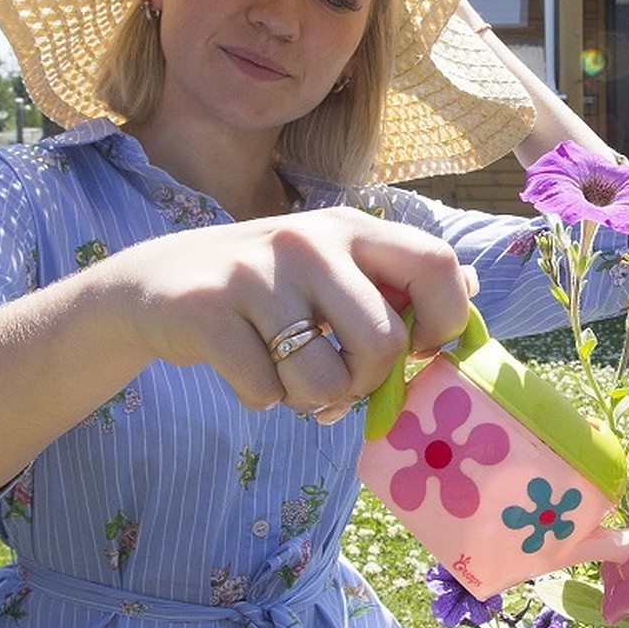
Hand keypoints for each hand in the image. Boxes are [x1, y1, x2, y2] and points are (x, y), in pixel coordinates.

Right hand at [111, 206, 474, 421]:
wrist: (155, 284)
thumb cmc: (267, 287)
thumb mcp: (334, 267)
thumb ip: (397, 281)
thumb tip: (473, 287)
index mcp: (352, 227)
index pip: (438, 264)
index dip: (445, 321)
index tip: (418, 349)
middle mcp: (310, 240)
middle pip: (384, 343)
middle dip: (366, 382)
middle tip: (338, 376)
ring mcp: (257, 273)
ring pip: (324, 381)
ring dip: (310, 399)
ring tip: (285, 371)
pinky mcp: (207, 311)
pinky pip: (265, 393)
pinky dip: (260, 397)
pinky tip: (241, 364)